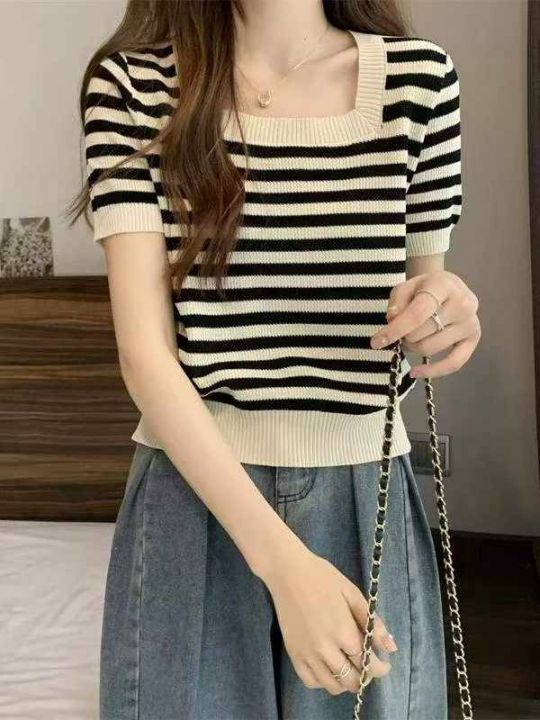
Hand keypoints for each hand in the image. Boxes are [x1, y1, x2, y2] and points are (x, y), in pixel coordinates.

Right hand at [261, 547, 396, 695]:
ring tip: (348, 666)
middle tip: (367, 663)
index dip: (380, 668)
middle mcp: (325, 649)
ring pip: (332, 686)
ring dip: (345, 681)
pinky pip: (310, 681)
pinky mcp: (293, 654)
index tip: (384, 663)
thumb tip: (391, 648)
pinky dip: (323, 681)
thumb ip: (372, 621)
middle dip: (364, 676)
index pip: (367, 663)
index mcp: (343, 631)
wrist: (288, 572)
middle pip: (351, 680)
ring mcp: (307, 654)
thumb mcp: (352, 593)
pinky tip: (329, 667)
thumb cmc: (323, 578)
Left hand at [370, 270, 480, 378]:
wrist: (449, 286)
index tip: (376, 342)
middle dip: (403, 336)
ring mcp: (471, 323)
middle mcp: (463, 304)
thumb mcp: (405, 287)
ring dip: (413, 347)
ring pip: (430, 349)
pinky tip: (415, 372)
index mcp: (444, 285)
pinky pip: (454, 363)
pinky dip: (433, 371)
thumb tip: (393, 320)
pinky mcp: (473, 339)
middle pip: (421, 334)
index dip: (395, 330)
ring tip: (410, 337)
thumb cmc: (424, 287)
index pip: (417, 314)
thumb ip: (396, 302)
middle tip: (400, 332)